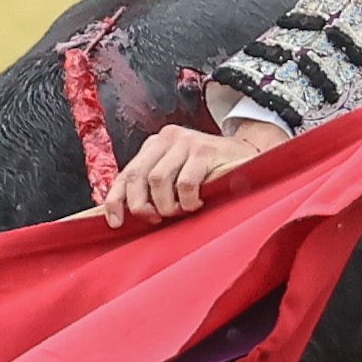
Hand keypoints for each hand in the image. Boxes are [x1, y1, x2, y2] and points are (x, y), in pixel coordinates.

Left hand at [101, 118, 286, 226]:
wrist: (247, 157)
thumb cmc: (209, 174)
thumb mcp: (176, 176)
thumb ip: (153, 188)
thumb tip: (127, 215)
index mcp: (154, 145)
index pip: (126, 173)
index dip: (116, 200)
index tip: (115, 223)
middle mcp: (166, 138)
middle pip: (138, 176)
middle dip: (142, 206)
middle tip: (157, 220)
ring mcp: (186, 141)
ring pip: (158, 180)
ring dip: (167, 205)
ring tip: (181, 211)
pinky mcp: (205, 149)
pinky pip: (185, 183)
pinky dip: (188, 201)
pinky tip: (197, 203)